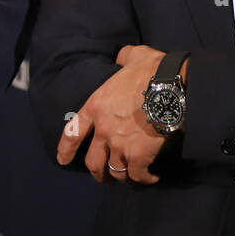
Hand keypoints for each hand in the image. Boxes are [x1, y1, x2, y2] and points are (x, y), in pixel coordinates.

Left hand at [57, 44, 167, 184]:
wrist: (171, 85)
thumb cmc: (152, 69)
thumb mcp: (132, 56)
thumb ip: (123, 58)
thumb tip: (124, 57)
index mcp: (96, 106)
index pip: (73, 132)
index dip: (66, 149)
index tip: (63, 160)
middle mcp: (104, 129)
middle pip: (93, 162)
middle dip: (98, 174)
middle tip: (106, 178)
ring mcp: (120, 144)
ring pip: (116, 172)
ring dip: (123, 178)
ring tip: (132, 179)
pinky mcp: (139, 156)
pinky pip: (138, 176)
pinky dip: (145, 179)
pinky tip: (153, 177)